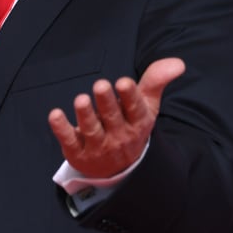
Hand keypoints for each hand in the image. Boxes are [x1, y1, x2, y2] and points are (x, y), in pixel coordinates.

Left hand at [47, 57, 184, 177]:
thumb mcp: (146, 106)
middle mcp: (119, 135)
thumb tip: (177, 63)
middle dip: (106, 102)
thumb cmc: (131, 126)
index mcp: (137, 122)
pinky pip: (69, 140)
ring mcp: (98, 146)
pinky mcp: (78, 152)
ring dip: (85, 115)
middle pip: (112, 118)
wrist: (120, 169)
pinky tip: (55, 115)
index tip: (124, 82)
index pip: (135, 109)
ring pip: (91, 130)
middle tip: (100, 84)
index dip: (129, 96)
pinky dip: (62, 129)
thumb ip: (156, 81)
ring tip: (81, 100)